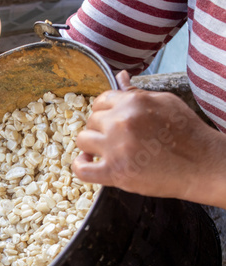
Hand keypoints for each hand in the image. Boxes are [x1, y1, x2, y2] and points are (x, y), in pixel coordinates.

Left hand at [72, 71, 225, 207]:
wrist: (202, 166)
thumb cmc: (187, 134)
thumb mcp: (165, 103)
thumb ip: (136, 91)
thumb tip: (120, 76)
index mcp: (133, 103)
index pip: (101, 101)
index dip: (104, 112)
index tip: (111, 122)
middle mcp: (121, 122)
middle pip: (91, 120)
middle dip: (99, 129)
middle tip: (114, 139)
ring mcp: (116, 148)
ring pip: (82, 140)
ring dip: (90, 145)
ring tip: (104, 151)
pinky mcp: (115, 172)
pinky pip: (81, 168)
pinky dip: (80, 165)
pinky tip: (90, 162)